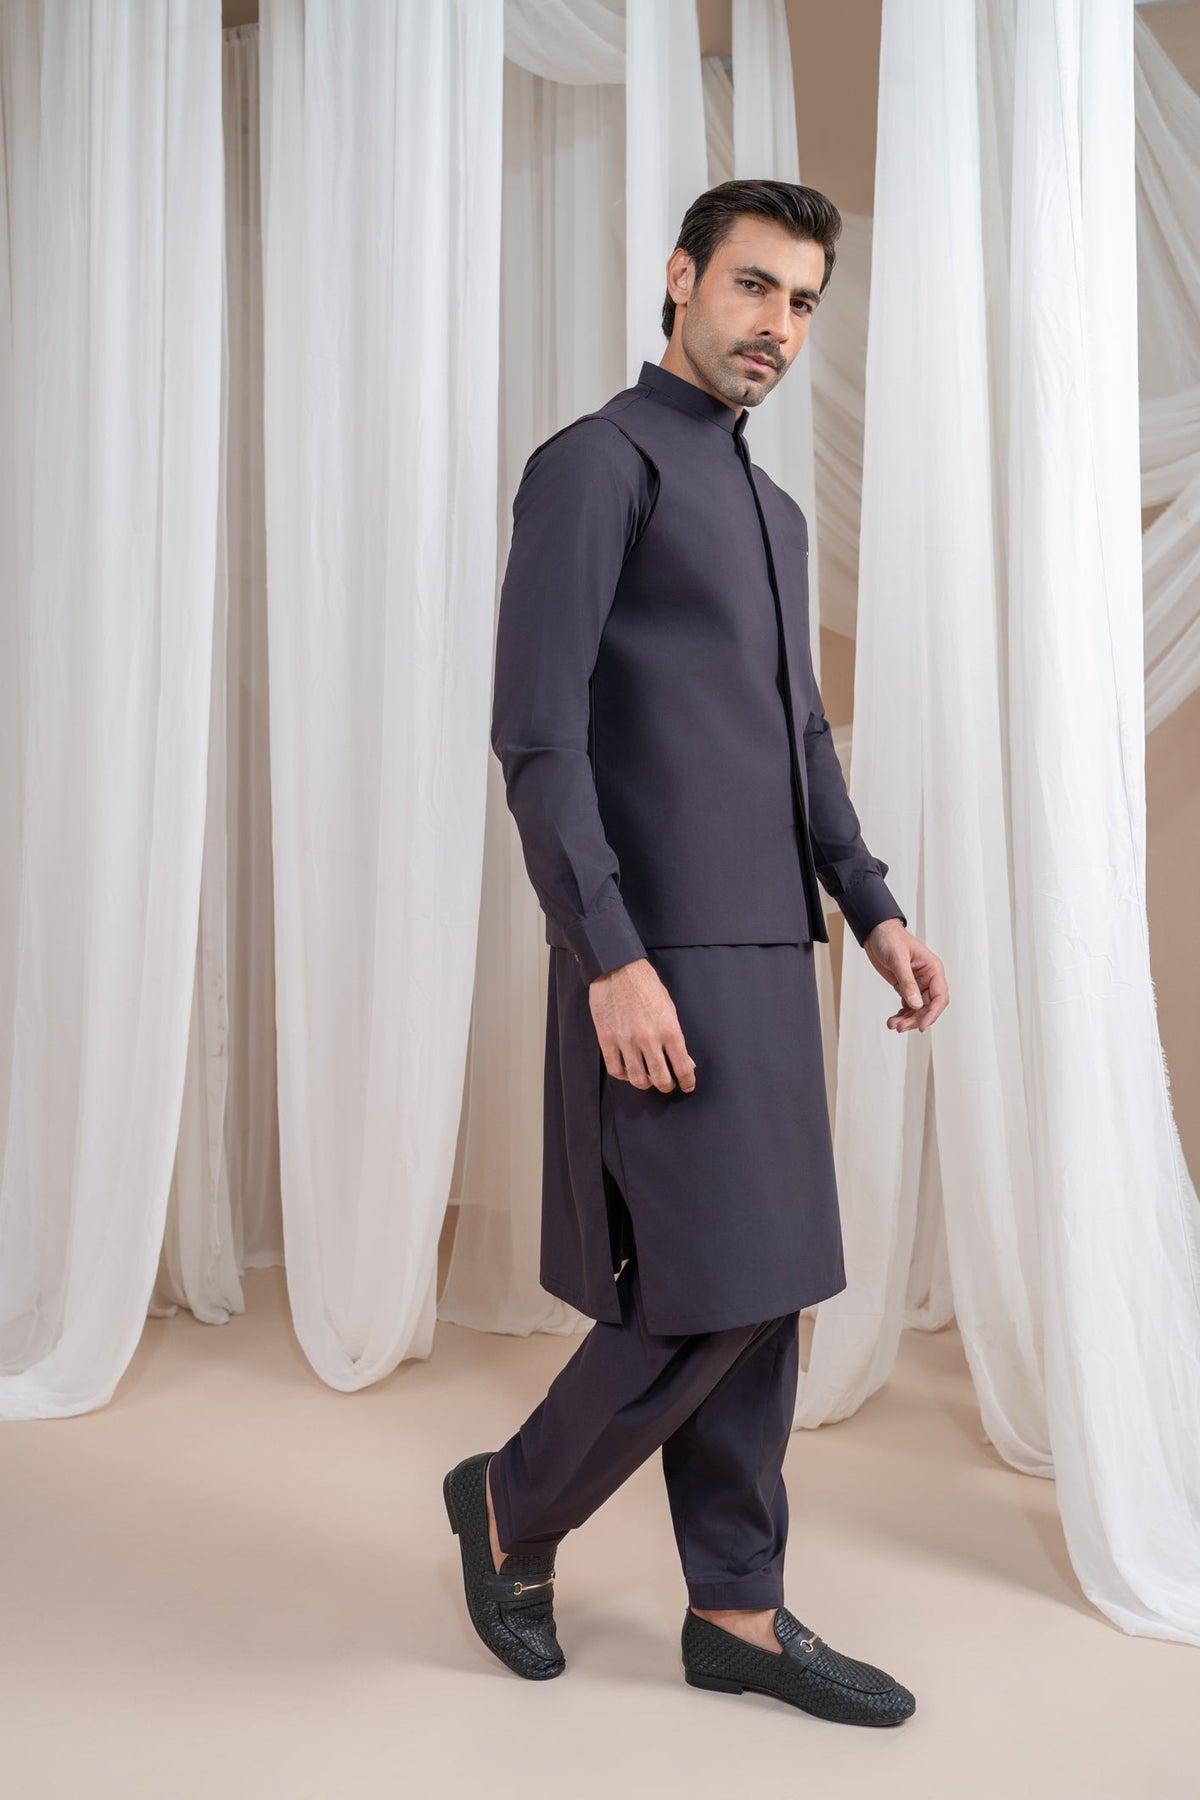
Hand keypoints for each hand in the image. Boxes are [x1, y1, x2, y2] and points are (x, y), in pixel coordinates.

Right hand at [589, 958, 696, 1091]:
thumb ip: (675, 1036)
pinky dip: (623, 1075)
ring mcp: (626, 1040)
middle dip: (667, 1086)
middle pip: (661, 1079)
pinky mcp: (607, 1039)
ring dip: (645, 1084)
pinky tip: (628, 1070)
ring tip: (648, 1079)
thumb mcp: (669, 1007)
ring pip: (637, 1079)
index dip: (687, 1081)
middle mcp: (649, 1039)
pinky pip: (615, 1069)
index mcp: (669, 1029)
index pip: (683, 1067)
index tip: (687, 1085)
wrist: (617, 967)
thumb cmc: (646, 985)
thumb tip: (684, 1060)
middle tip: (668, 1084)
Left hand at [863, 918, 948, 1033]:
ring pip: (918, 1009)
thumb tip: (916, 1004)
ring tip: (893, 1025)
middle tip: (900, 1027)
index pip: (940, 997)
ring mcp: (917, 983)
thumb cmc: (890, 938)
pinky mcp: (905, 986)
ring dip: (907, 1019)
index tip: (922, 1026)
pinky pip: (908, 1005)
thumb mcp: (898, 960)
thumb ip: (907, 982)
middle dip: (916, 1019)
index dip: (933, 1013)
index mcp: (933, 969)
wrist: (876, 932)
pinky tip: (893, 1019)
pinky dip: (901, 1014)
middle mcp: (928, 978)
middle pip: (928, 1007)